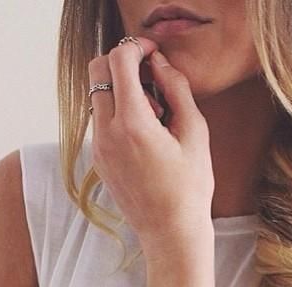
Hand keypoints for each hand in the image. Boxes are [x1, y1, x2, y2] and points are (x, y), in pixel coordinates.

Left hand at [88, 36, 214, 254]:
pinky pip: (100, 121)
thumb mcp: (195, 133)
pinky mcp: (99, 160)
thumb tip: (160, 63)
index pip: (119, 61)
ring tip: (153, 115)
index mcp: (132, 124)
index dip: (137, 47)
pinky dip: (117, 113)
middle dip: (122, 64)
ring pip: (96, 96)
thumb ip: (177, 89)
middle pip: (96, 71)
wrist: (171, 233)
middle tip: (152, 80)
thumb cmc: (190, 188)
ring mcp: (98, 148)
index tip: (154, 54)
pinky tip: (145, 134)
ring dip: (120, 90)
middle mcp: (106, 133)